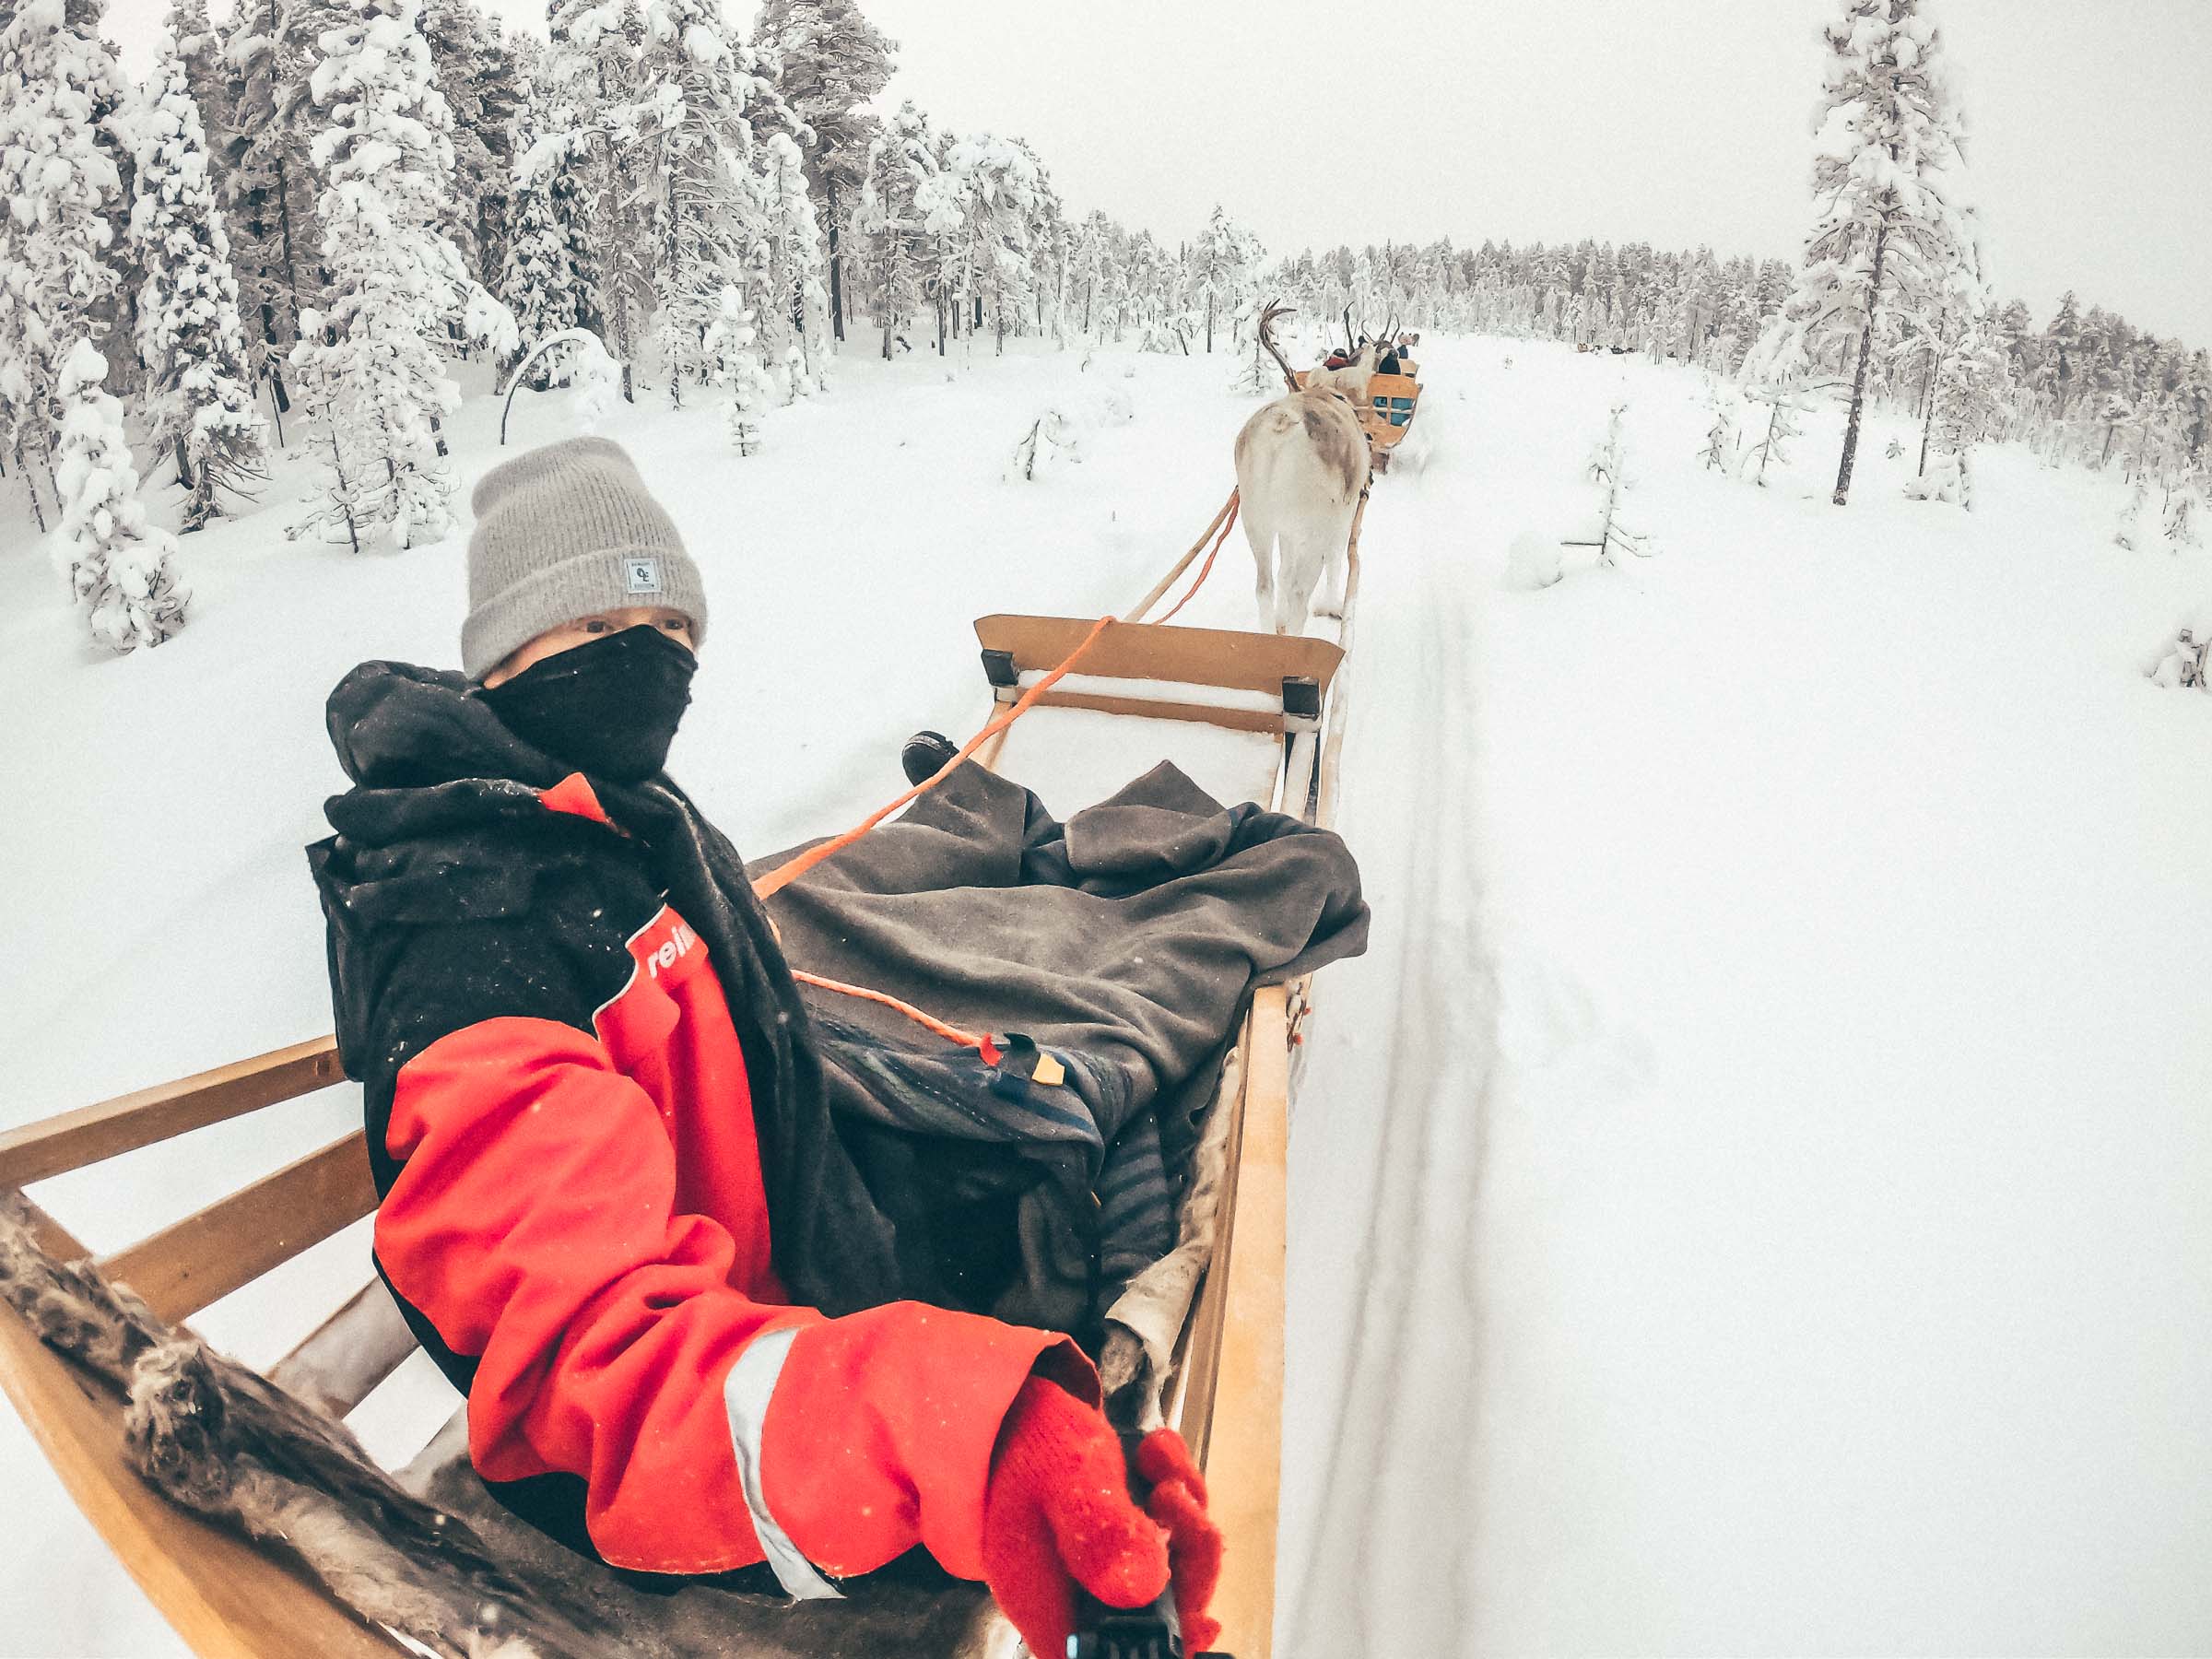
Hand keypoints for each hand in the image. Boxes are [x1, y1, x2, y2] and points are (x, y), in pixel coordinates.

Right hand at [981, 1375, 1222, 1654]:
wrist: (1014, 1397)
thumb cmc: (1025, 1438)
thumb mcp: (1062, 1476)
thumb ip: (1100, 1530)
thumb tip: (1146, 1588)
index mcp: (1047, 1598)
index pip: (1099, 1652)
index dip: (1155, 1646)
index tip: (1204, 1621)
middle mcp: (1075, 1590)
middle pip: (1155, 1610)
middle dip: (1187, 1553)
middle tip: (1173, 1493)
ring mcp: (1100, 1560)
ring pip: (1171, 1563)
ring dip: (1184, 1509)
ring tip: (1157, 1455)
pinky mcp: (1118, 1528)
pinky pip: (1168, 1526)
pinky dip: (1175, 1486)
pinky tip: (1155, 1448)